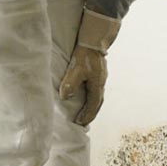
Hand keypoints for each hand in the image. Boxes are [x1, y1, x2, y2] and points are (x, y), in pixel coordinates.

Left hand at [59, 9, 119, 125]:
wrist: (94, 42)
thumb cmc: (85, 56)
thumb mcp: (75, 70)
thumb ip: (70, 84)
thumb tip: (65, 97)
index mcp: (97, 85)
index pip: (93, 104)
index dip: (87, 115)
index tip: (80, 123)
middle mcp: (101, 83)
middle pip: (98, 103)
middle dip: (91, 113)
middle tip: (84, 122)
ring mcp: (101, 79)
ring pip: (98, 97)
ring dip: (92, 106)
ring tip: (85, 112)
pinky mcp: (98, 74)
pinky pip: (96, 90)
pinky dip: (92, 98)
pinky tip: (86, 96)